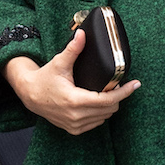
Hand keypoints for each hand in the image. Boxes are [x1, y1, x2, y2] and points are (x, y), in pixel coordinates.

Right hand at [3, 29, 139, 135]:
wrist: (29, 95)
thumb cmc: (44, 78)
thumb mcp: (59, 63)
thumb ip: (73, 49)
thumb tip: (82, 34)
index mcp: (75, 100)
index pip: (108, 100)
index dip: (124, 92)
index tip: (135, 84)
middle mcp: (76, 115)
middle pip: (110, 109)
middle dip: (117, 96)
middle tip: (117, 84)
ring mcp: (75, 125)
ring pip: (105, 117)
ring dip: (110, 105)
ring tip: (108, 92)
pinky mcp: (73, 129)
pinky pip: (96, 123)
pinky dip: (101, 113)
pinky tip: (99, 103)